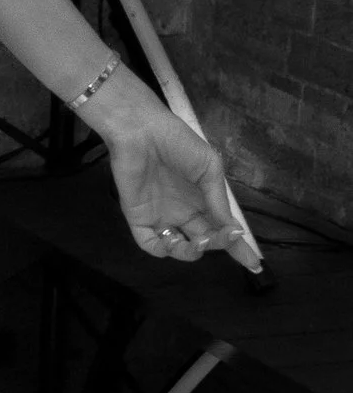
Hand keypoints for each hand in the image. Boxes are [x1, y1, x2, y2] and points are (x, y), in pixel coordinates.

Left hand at [97, 77, 262, 274]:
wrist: (142, 130)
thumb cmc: (178, 143)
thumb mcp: (209, 169)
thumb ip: (218, 201)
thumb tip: (235, 230)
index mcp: (203, 199)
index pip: (222, 228)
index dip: (237, 246)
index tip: (254, 263)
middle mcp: (183, 211)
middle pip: (205, 240)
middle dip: (219, 245)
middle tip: (226, 237)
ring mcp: (161, 216)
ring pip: (179, 248)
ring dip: (192, 251)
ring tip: (201, 239)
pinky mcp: (138, 217)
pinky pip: (149, 244)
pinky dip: (161, 250)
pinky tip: (173, 240)